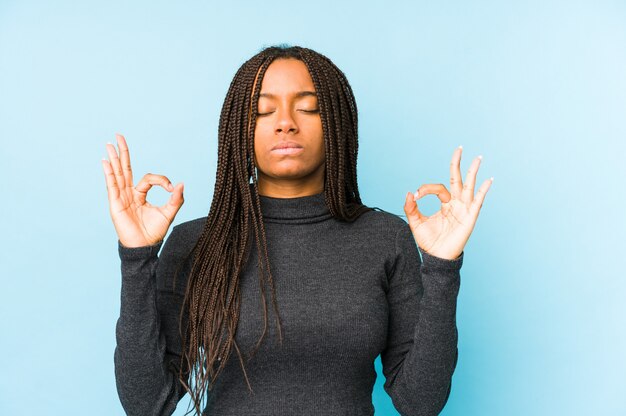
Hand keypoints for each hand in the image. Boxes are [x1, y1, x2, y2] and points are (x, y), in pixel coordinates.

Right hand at [101, 133, 184, 247]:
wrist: (144, 247)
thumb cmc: (154, 232)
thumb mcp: (169, 213)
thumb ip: (176, 199)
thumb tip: (182, 184)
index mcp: (140, 194)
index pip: (149, 178)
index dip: (162, 180)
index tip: (172, 188)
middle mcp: (128, 193)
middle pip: (125, 169)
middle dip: (123, 152)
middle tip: (118, 135)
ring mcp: (120, 198)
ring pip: (117, 174)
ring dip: (114, 158)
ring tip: (109, 144)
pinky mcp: (115, 204)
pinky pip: (112, 185)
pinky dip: (109, 173)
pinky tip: (105, 161)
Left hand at [403, 146, 492, 259]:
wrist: (437, 257)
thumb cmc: (429, 241)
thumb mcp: (415, 223)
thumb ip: (411, 208)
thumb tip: (409, 193)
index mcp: (444, 203)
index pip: (438, 188)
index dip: (426, 189)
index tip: (416, 195)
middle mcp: (456, 203)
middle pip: (457, 179)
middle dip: (458, 164)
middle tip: (459, 148)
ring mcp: (464, 209)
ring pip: (469, 186)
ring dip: (473, 171)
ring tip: (478, 157)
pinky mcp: (470, 217)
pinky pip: (478, 201)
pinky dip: (483, 190)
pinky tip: (489, 180)